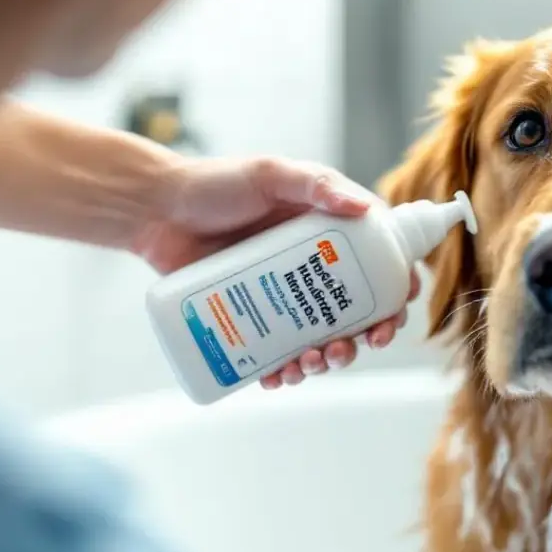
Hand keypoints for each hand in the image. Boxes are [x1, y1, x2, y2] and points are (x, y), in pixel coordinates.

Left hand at [134, 157, 420, 388]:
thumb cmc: (214, 183)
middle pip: (358, 313)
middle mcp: (313, 270)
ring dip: (329, 361)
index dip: (397, 291)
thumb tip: (365, 210)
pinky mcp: (254, 320)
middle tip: (352, 346)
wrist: (154, 211)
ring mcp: (284, 298)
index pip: (379, 265)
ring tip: (313, 363)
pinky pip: (278, 354)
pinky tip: (280, 377)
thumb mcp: (270, 175)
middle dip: (365, 338)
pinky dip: (285, 372)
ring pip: (323, 340)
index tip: (397, 309)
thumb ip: (317, 184)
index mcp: (330, 235)